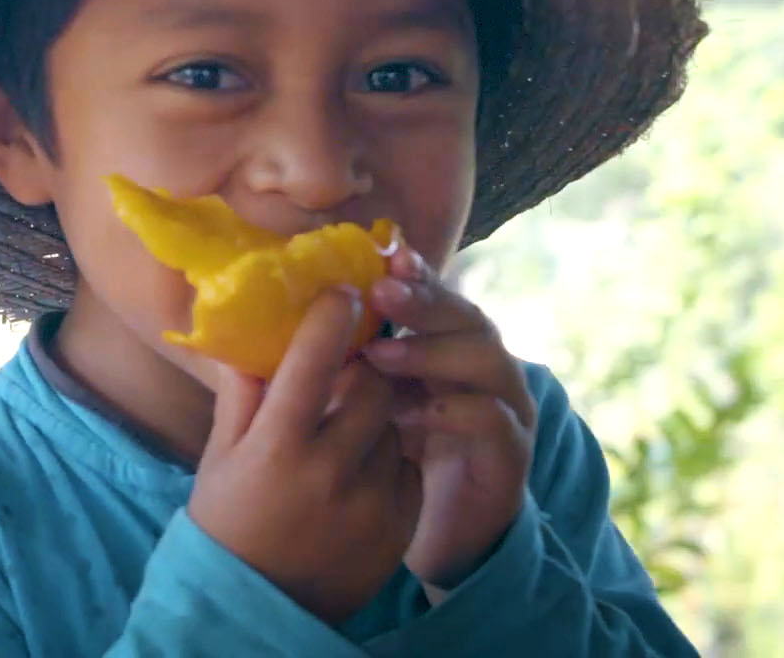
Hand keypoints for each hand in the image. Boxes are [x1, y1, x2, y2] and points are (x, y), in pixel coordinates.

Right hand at [187, 289, 420, 623]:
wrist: (256, 606)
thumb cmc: (227, 522)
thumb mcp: (221, 455)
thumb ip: (242, 394)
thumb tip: (248, 335)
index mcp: (276, 445)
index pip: (314, 359)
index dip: (332, 316)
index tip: (343, 292)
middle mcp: (328, 469)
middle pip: (371, 385)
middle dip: (364, 367)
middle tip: (353, 361)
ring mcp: (370, 501)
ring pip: (393, 423)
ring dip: (377, 413)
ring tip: (349, 426)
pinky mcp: (398, 525)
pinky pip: (407, 466)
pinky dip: (389, 457)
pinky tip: (361, 468)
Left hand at [362, 246, 535, 597]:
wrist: (431, 532)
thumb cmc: (388, 457)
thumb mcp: (360, 401)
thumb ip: (338, 361)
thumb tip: (272, 322)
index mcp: (446, 346)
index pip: (436, 297)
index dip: (415, 273)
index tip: (383, 252)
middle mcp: (483, 367)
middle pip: (468, 316)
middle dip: (426, 300)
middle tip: (380, 292)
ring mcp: (505, 407)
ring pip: (487, 359)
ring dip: (433, 351)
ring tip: (380, 353)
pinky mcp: (510, 453)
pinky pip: (492, 420)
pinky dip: (454, 410)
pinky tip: (409, 413)